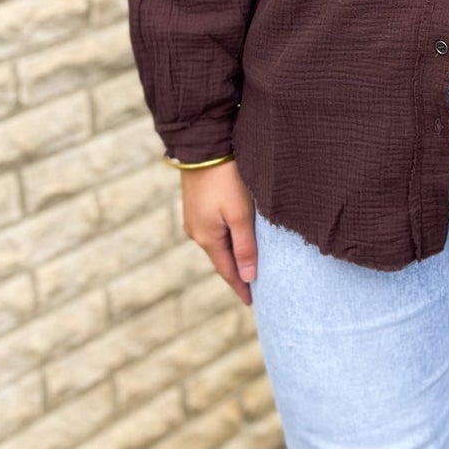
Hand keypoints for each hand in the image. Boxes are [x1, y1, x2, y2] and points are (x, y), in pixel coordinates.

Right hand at [179, 159, 257, 304]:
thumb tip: (248, 278)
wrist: (203, 146)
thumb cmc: (226, 179)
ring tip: (247, 267)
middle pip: (221, 259)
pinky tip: (236, 240)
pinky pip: (214, 231)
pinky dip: (226, 240)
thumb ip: (245, 246)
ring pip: (217, 245)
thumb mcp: (240, 214)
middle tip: (254, 288)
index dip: (241, 287)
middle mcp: (196, 232)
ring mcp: (194, 218)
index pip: (227, 271)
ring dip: (232, 256)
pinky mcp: (196, 205)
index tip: (252, 303)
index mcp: (207, 238)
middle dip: (237, 273)